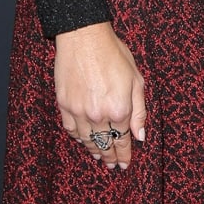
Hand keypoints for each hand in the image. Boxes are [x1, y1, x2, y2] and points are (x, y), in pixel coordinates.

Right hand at [54, 23, 146, 169]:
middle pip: (104, 144)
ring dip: (93, 150)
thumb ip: (139, 111)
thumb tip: (140, 136)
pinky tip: (82, 140)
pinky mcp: (63, 104)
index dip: (124, 155)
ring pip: (86, 140)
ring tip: (99, 157)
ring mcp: (78, 111)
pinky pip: (70, 128)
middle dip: (110, 157)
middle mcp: (98, 114)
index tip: (125, 164)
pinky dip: (77, 137)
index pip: (122, 141)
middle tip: (112, 165)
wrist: (84, 38)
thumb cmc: (114, 54)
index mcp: (119, 109)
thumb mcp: (136, 80)